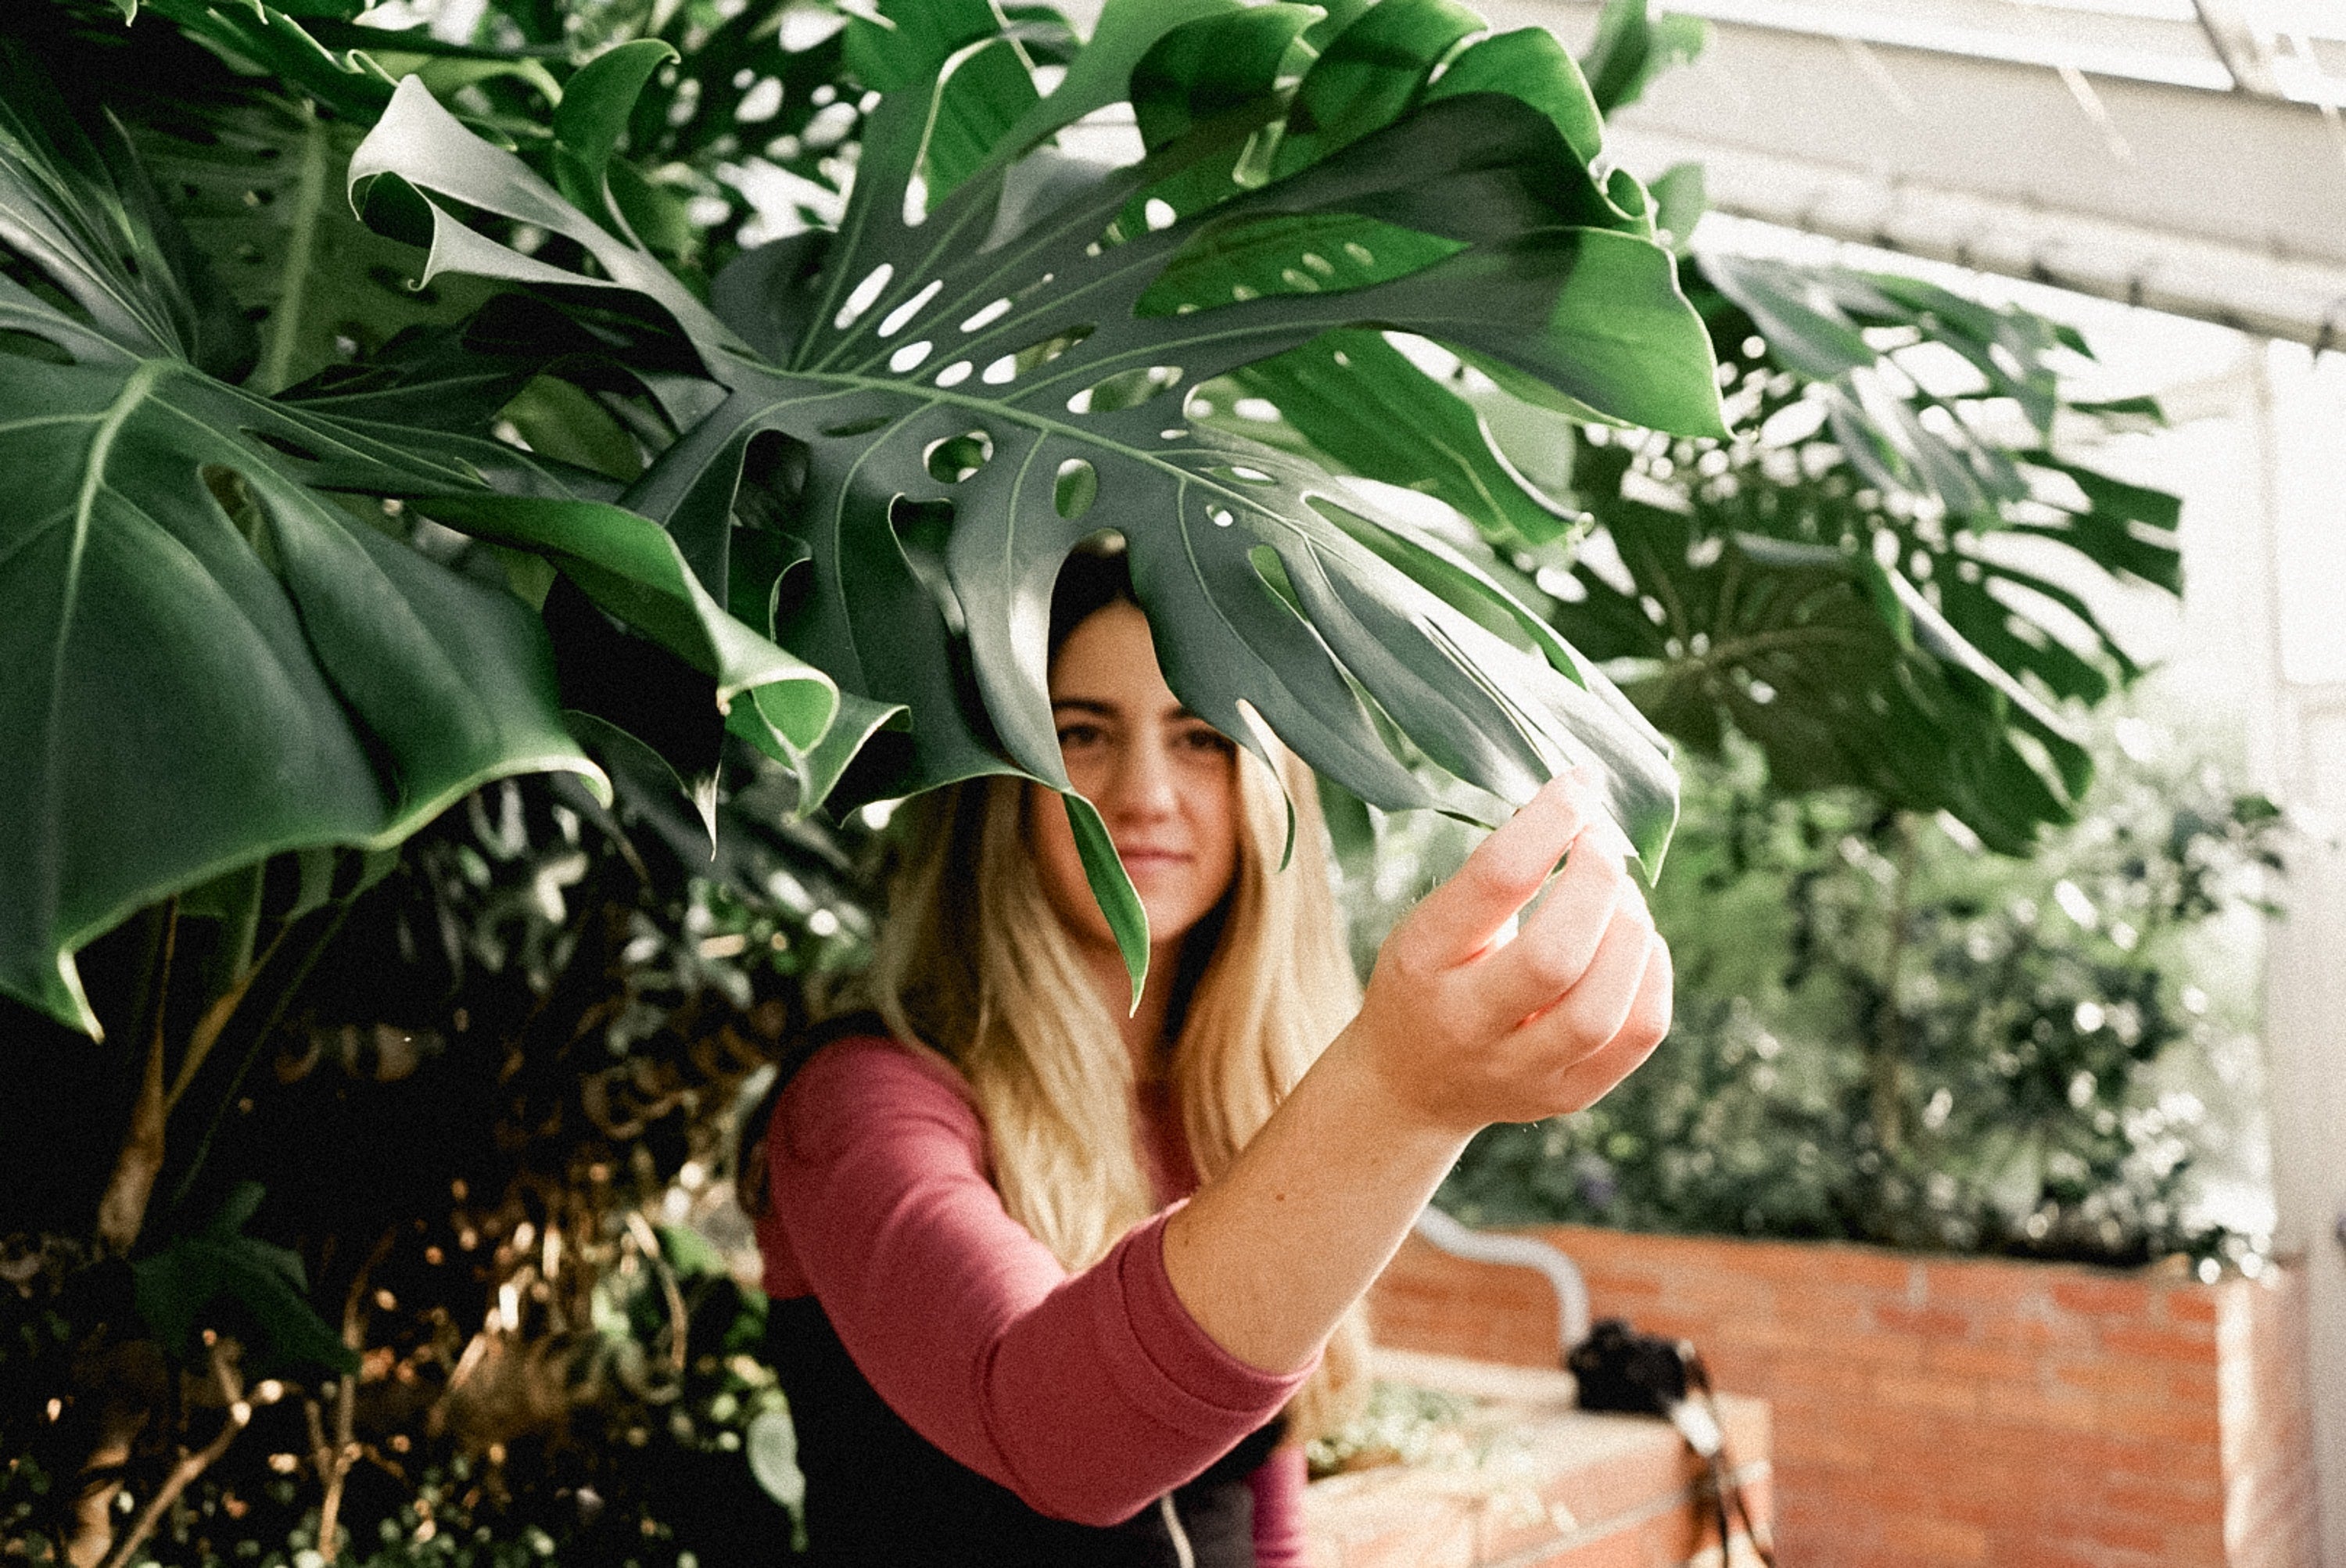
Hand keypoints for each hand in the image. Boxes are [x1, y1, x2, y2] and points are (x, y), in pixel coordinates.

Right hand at [1343, 769, 1672, 1134]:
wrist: (1409, 1085)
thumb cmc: (1428, 978)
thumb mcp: (1431, 922)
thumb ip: (1496, 877)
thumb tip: (1581, 804)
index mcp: (1422, 960)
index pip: (1496, 881)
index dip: (1550, 821)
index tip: (1577, 787)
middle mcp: (1466, 1024)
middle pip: (1556, 956)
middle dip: (1598, 881)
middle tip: (1601, 843)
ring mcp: (1520, 1071)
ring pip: (1602, 1007)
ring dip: (1631, 929)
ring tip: (1621, 895)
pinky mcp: (1567, 1095)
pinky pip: (1638, 1034)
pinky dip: (1653, 972)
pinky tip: (1636, 943)